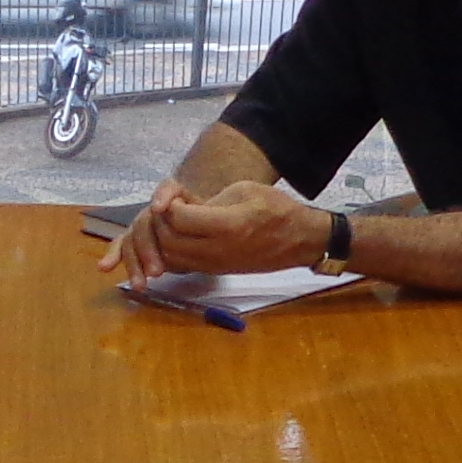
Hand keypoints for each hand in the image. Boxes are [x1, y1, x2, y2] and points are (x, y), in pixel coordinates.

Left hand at [107, 179, 325, 282]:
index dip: (170, 205)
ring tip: (176, 222)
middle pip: (169, 241)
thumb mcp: (245, 190)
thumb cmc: (276, 210)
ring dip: (164, 239)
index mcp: (228, 225)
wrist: (299, 240)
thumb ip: (211, 200)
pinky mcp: (217, 272)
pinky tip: (183, 237)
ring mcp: (216, 265)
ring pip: (171, 258)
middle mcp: (219, 250)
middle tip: (170, 209)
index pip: (179, 219)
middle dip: (161, 223)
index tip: (177, 197)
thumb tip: (182, 209)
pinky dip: (173, 252)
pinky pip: (183, 265)